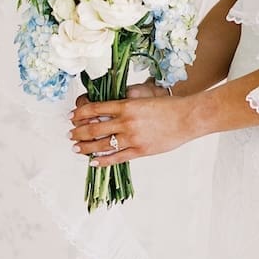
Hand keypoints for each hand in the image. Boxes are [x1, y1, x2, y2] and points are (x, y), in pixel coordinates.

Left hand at [70, 86, 197, 163]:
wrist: (188, 118)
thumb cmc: (170, 107)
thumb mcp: (145, 98)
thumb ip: (127, 103)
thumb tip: (109, 108)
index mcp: (126, 105)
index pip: (94, 109)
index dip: (80, 113)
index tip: (72, 117)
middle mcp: (126, 121)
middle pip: (93, 128)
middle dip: (78, 132)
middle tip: (70, 134)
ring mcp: (132, 138)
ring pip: (101, 144)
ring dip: (85, 147)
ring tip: (77, 148)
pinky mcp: (140, 151)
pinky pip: (116, 157)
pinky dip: (102, 160)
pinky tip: (93, 161)